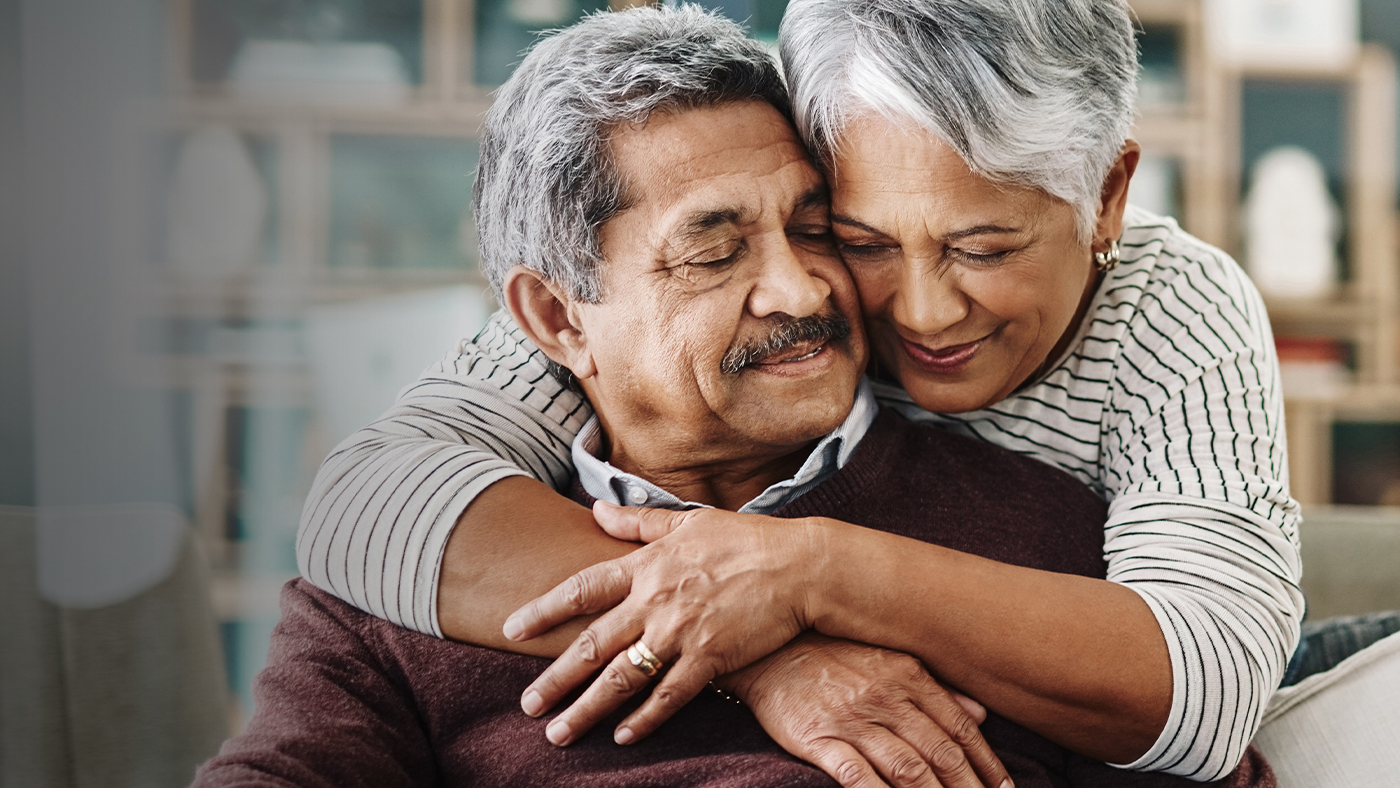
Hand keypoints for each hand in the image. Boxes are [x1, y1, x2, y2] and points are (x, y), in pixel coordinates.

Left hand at [504, 502, 827, 745]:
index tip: (512, 628)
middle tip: (527, 704)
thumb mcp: (687, 521)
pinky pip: (669, 696)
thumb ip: (637, 521)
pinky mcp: (711, 658)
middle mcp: (655, 601)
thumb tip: (596, 508)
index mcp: (646, 565)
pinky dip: (644, 719)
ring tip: (558, 732)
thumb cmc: (745, 540)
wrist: (799, 566)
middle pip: (593, 645)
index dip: (544, 610)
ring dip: (586, 709)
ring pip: (622, 678)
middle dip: (555, 678)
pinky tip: (622, 737)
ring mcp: (681, 633)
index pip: (582, 589)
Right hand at [731, 634, 1010, 787]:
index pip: (960, 727)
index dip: (987, 764)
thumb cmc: (831, 654)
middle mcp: (886, 698)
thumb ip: (935, 688)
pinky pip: (858, 776)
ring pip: (908, 769)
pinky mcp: (818, 739)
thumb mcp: (888, 659)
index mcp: (908, 676)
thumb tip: (982, 714)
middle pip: (941, 754)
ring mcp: (852, 720)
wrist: (767, 649)